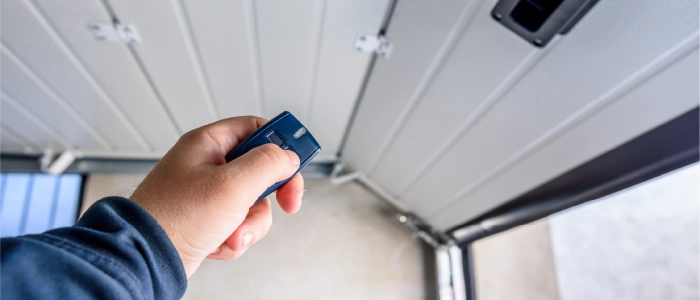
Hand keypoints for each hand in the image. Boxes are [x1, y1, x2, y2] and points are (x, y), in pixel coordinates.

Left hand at [130, 116, 303, 276]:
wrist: (145, 258)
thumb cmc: (175, 217)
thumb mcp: (232, 184)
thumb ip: (268, 164)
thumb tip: (289, 157)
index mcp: (208, 144)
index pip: (255, 128)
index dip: (280, 142)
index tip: (298, 160)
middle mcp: (207, 165)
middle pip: (260, 170)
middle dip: (269, 196)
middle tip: (286, 203)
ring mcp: (207, 194)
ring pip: (253, 203)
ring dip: (250, 223)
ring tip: (232, 233)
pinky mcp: (207, 220)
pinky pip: (238, 224)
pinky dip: (234, 237)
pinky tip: (218, 243)